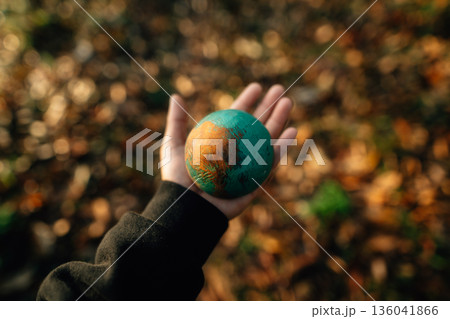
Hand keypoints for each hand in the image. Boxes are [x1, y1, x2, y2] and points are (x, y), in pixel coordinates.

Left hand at [160, 83, 296, 218]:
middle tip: (279, 90)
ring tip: (287, 103)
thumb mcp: (173, 145)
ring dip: (280, 120)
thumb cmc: (177, 178)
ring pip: (268, 140)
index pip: (237, 117)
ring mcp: (248, 166)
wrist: (187, 206)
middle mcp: (237, 152)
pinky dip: (282, 147)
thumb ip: (176, 121)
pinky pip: (271, 162)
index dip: (247, 101)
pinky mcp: (256, 181)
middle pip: (256, 125)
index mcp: (221, 142)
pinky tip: (291, 131)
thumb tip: (176, 96)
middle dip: (269, 107)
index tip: (257, 87)